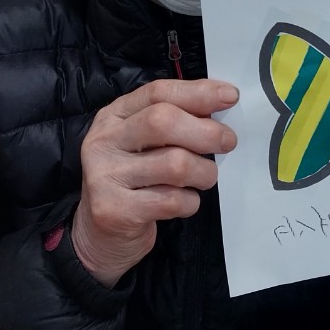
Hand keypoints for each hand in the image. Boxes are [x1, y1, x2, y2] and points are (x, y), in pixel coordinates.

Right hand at [73, 79, 237, 287]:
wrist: (99, 236)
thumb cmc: (133, 183)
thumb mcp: (144, 144)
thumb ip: (173, 122)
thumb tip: (219, 106)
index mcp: (113, 116)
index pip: (157, 93)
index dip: (197, 93)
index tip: (230, 96)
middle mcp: (104, 141)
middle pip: (163, 122)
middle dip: (206, 131)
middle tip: (228, 142)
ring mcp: (105, 175)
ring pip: (174, 164)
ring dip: (204, 172)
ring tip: (204, 177)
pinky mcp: (114, 210)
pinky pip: (171, 200)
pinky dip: (190, 201)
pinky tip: (185, 202)